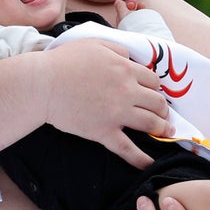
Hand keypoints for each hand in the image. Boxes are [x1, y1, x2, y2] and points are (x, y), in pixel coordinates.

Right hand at [40, 38, 172, 168]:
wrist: (43, 85)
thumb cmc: (65, 62)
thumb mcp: (95, 44)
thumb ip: (117, 50)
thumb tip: (131, 59)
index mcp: (125, 69)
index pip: (153, 80)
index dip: (155, 87)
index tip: (154, 93)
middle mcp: (127, 91)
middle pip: (157, 102)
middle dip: (163, 108)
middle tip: (163, 113)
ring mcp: (117, 114)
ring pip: (150, 123)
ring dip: (162, 128)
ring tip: (167, 131)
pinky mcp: (104, 132)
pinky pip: (127, 149)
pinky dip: (141, 159)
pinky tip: (149, 164)